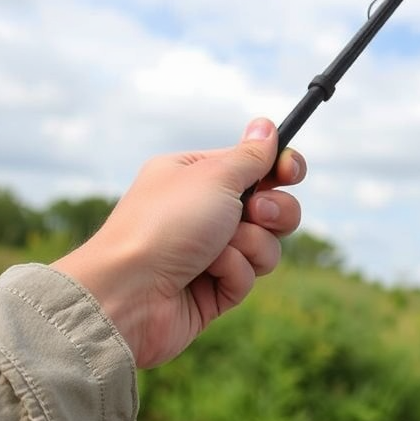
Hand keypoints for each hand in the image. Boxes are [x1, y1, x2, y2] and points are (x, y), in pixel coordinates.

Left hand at [52, 118, 304, 367]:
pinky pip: (248, 275)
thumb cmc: (165, 225)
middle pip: (271, 206)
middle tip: (255, 213)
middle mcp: (203, 211)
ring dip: (251, 245)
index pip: (253, 165)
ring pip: (266, 243)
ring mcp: (209, 251)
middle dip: (274, 212)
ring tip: (220, 250)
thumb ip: (250, 156)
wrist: (128, 294)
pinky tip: (206, 276)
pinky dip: (233, 272)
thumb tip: (266, 126)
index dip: (279, 168)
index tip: (291, 172)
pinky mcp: (214, 288)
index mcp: (195, 175)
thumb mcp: (214, 177)